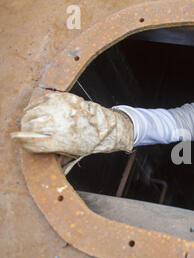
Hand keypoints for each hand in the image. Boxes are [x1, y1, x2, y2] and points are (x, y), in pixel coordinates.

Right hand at [11, 92, 133, 156]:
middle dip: (24, 129)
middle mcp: (62, 123)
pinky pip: (41, 100)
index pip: (31, 141)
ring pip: (32, 111)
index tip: (19, 140)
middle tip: (26, 131)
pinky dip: (36, 106)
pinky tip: (38, 111)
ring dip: (29, 117)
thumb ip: (54, 156)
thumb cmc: (92, 142)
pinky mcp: (65, 98)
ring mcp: (63, 108)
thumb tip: (37, 158)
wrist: (109, 127)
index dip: (22, 141)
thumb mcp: (74, 154)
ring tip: (32, 121)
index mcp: (62, 140)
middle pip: (29, 124)